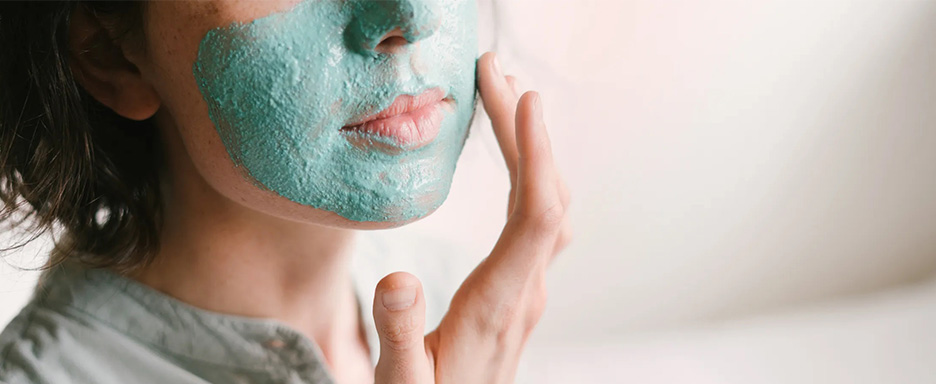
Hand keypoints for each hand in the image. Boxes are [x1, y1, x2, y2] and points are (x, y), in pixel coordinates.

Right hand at [371, 52, 571, 383]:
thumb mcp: (402, 382)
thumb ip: (398, 333)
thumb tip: (397, 278)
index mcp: (499, 305)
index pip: (537, 216)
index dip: (536, 154)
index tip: (523, 100)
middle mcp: (525, 290)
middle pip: (545, 194)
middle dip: (524, 129)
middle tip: (494, 73)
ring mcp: (528, 287)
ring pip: (547, 203)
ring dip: (530, 148)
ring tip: (503, 98)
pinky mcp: (521, 287)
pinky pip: (538, 216)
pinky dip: (530, 173)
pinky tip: (514, 154)